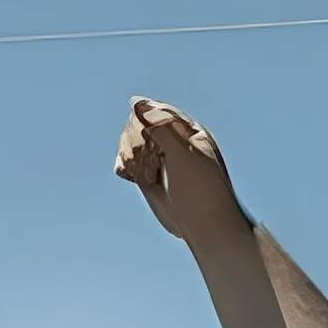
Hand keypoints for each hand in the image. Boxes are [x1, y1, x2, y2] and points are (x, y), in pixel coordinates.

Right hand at [116, 97, 247, 246]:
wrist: (204, 225)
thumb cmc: (202, 191)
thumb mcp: (183, 155)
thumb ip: (160, 127)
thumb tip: (136, 101)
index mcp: (188, 130)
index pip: (155, 111)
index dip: (148, 126)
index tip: (157, 146)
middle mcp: (172, 140)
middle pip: (136, 124)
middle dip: (139, 144)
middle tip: (158, 165)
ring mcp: (158, 155)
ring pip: (127, 141)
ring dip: (133, 159)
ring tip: (153, 177)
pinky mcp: (146, 171)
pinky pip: (123, 159)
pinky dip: (127, 168)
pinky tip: (142, 180)